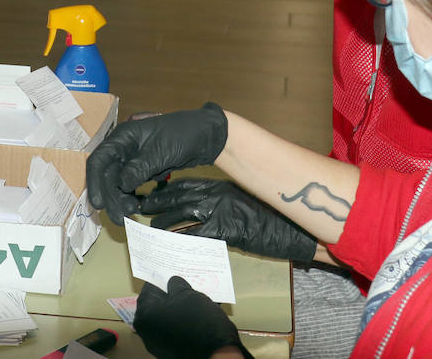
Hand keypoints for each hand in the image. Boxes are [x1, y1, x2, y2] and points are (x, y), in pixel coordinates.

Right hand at [86, 103, 227, 219]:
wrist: (205, 136)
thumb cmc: (183, 134)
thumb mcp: (161, 151)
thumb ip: (140, 167)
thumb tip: (121, 185)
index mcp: (123, 137)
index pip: (99, 159)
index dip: (95, 181)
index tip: (98, 203)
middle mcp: (123, 148)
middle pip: (107, 175)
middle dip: (110, 197)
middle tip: (117, 218)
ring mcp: (132, 159)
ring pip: (117, 183)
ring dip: (120, 200)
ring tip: (130, 214)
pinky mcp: (142, 169)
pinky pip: (130, 186)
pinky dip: (130, 197)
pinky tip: (136, 208)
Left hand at [134, 276, 251, 358]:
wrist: (217, 354)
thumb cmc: (199, 322)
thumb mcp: (188, 294)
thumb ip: (176, 285)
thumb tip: (173, 283)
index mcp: (145, 316)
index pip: (149, 289)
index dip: (162, 279)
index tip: (171, 272)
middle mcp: (147, 332)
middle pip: (158, 305)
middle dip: (171, 294)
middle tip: (185, 285)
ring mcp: (159, 344)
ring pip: (168, 318)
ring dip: (179, 308)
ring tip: (196, 298)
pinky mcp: (172, 351)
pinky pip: (175, 329)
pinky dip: (184, 321)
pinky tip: (199, 313)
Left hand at [140, 179, 317, 262]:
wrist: (290, 228)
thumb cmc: (268, 216)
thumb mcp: (240, 201)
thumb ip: (219, 201)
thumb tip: (198, 211)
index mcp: (219, 185)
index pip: (184, 184)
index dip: (164, 190)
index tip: (149, 195)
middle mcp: (216, 194)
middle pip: (177, 197)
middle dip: (156, 204)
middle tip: (142, 210)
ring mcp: (219, 211)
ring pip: (181, 216)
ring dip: (163, 224)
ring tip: (152, 231)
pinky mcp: (225, 230)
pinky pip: (195, 236)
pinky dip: (180, 242)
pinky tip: (170, 247)